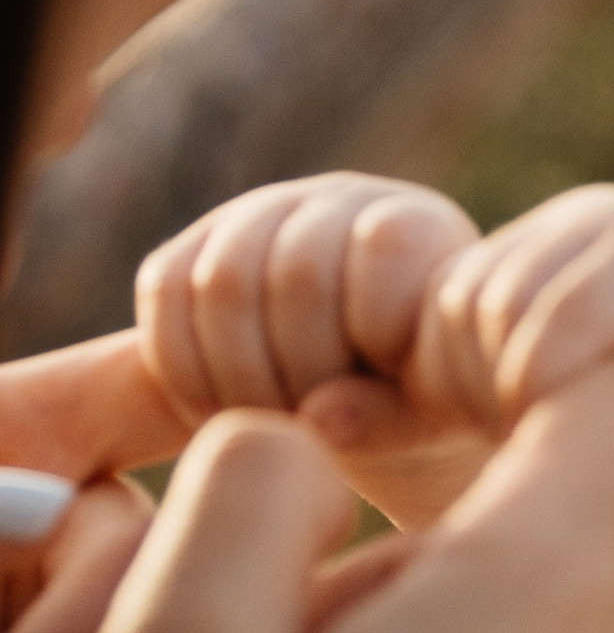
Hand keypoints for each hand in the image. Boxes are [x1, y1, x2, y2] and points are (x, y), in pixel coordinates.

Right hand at [134, 171, 489, 526]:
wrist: (360, 397)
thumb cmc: (416, 406)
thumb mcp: (429, 420)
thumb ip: (392, 418)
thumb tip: (318, 416)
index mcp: (416, 227)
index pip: (386, 244)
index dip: (375, 326)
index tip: (386, 385)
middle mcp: (336, 204)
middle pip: (299, 274)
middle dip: (304, 373)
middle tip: (315, 428)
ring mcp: (259, 218)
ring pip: (221, 282)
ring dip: (240, 378)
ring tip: (269, 426)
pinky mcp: (193, 251)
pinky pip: (164, 289)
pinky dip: (181, 365)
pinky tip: (214, 413)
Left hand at [411, 183, 613, 451]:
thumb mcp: (569, 400)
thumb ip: (457, 400)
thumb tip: (312, 417)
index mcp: (555, 238)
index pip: (436, 305)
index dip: (450, 384)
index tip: (517, 433)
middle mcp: (584, 218)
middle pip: (454, 312)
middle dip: (475, 392)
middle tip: (545, 436)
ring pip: (496, 319)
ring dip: (516, 394)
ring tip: (577, 425)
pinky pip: (557, 328)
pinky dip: (555, 384)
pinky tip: (606, 410)